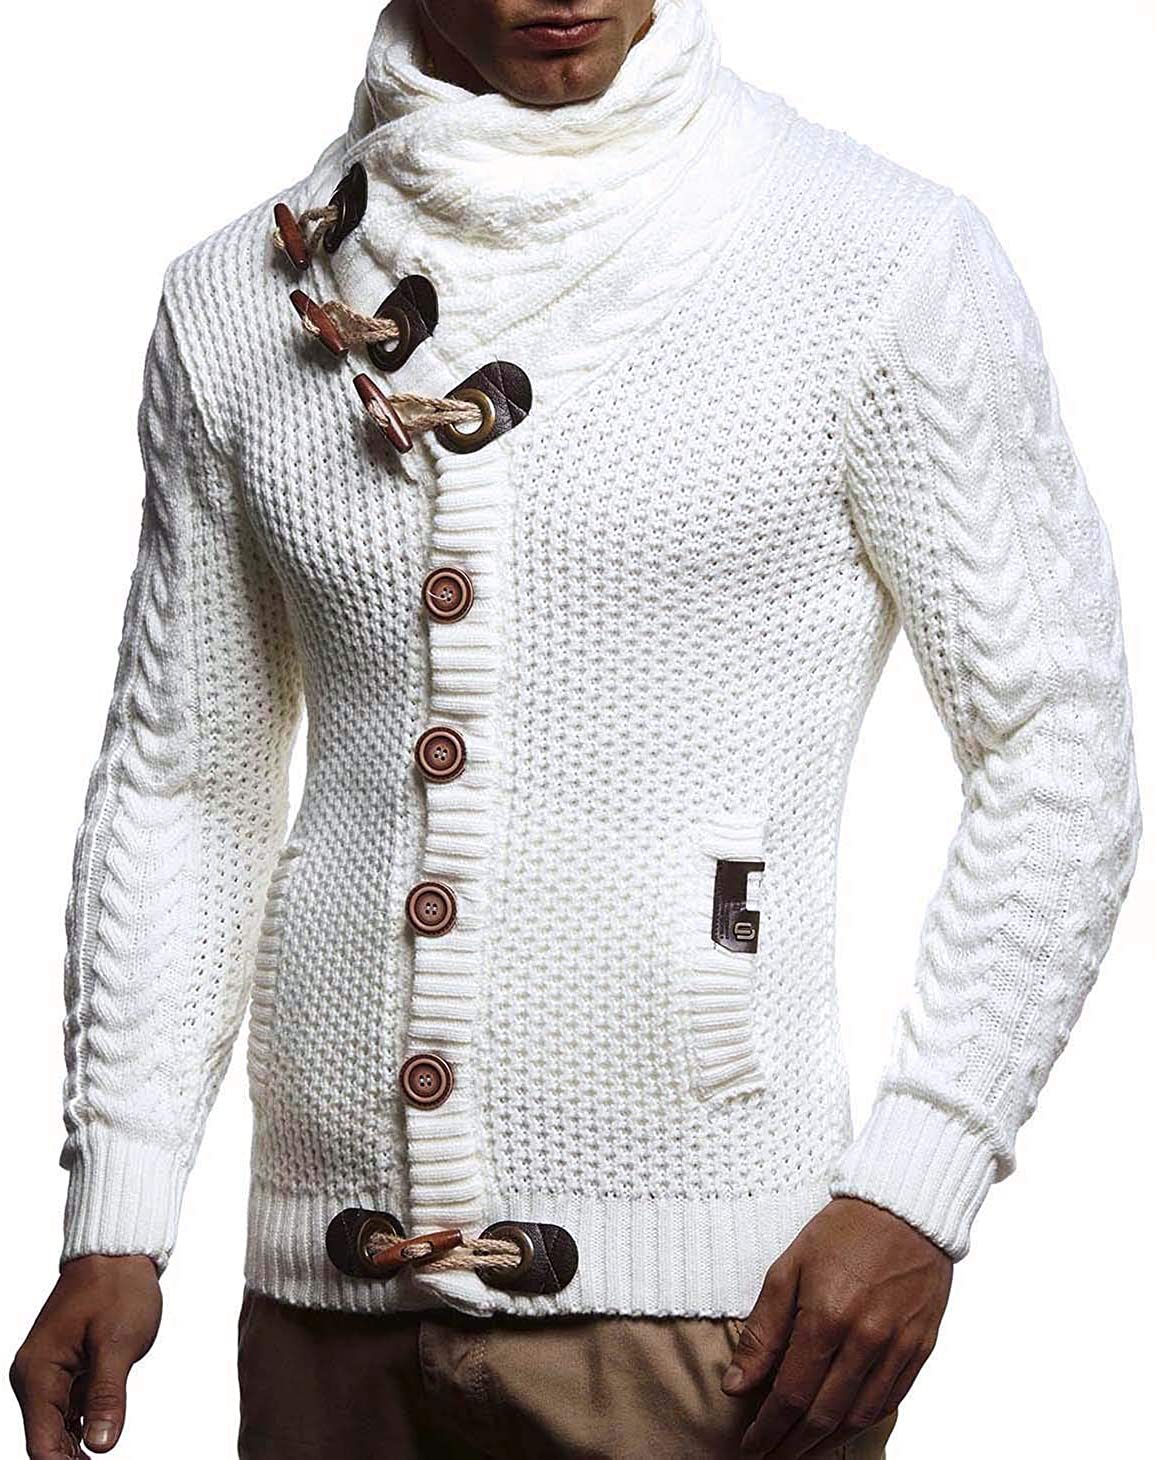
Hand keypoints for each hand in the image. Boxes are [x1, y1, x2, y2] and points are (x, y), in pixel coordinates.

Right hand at [10, 1255, 161, 1457]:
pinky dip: (82, 1429)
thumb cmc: (117, 1287)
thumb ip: (108, 1395)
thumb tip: (101, 1445)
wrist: (118, 1254)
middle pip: (46, 1441)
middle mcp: (35, 1378)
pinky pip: (69, 1410)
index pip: (42, 1444)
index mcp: (39, 1373)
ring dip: (75, 1450)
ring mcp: (49, 1375)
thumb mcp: (118, 1342)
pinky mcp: (66, 1370)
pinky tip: (98, 1443)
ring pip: (57, 1429)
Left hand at [722, 1196, 951, 1457]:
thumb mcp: (787, 1268)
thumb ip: (762, 1330)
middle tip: (770, 1458)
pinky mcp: (921, 1347)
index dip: (767, 1429)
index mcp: (826, 1317)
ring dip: (825, 1443)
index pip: (790, 1394)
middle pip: (823, 1415)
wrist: (904, 1206)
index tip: (750, 1446)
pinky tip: (842, 1428)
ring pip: (859, 1417)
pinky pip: (891, 1402)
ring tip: (801, 1452)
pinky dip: (863, 1422)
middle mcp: (865, 1339)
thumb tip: (736, 1384)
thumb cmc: (839, 1232)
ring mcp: (898, 1346)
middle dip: (792, 1445)